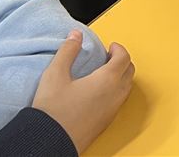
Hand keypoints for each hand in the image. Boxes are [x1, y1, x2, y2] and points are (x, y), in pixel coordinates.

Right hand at [32, 30, 133, 154]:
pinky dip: (116, 90)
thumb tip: (75, 35)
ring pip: (126, 87)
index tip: (111, 46)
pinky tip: (99, 92)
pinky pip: (119, 101)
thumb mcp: (55, 75)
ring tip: (104, 73)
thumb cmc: (53, 111)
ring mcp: (113, 110)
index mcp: (107, 80)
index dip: (119, 48)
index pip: (124, 58)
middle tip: (109, 57)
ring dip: (121, 76)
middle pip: (130, 71)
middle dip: (122, 60)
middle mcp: (115, 95)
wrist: (49, 142)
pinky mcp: (106, 122)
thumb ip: (67, 51)